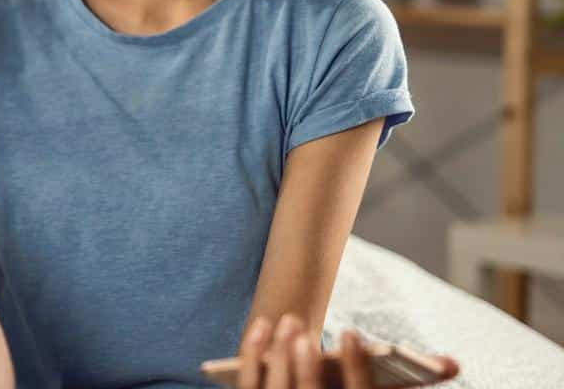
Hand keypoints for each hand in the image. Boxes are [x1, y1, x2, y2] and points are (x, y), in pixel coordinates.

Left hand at [238, 315, 458, 388]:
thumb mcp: (370, 385)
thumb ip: (412, 376)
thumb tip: (452, 363)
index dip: (358, 369)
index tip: (352, 333)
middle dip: (306, 368)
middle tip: (303, 331)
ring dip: (278, 357)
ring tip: (288, 321)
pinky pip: (250, 384)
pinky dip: (251, 355)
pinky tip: (261, 325)